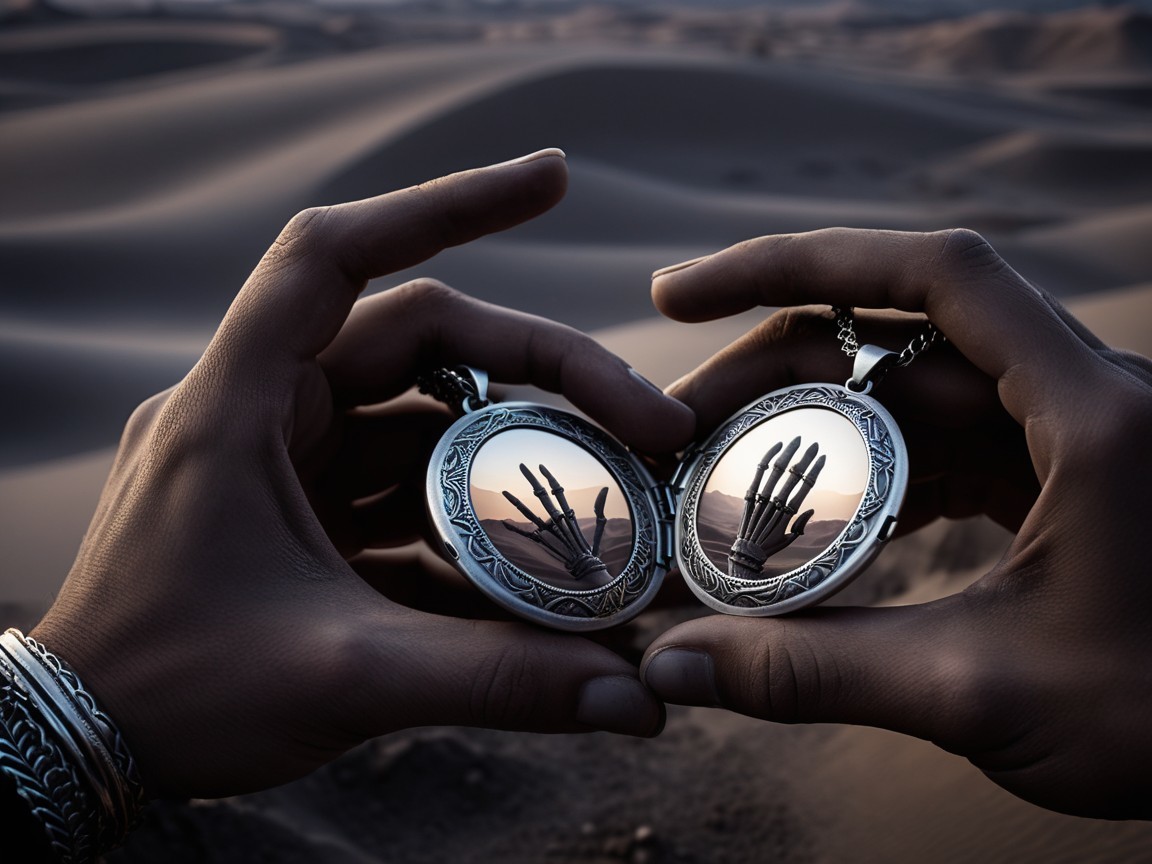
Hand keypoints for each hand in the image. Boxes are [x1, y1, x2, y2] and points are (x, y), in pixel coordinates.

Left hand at [29, 150, 694, 798]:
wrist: (86, 748)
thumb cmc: (172, 693)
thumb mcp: (340, 677)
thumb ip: (492, 681)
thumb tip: (633, 700)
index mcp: (237, 408)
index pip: (334, 255)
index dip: (444, 203)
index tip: (551, 181)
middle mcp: (261, 414)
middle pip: (419, 342)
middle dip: (539, 371)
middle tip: (643, 419)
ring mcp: (283, 464)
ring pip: (421, 417)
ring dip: (511, 450)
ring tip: (611, 489)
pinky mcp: (302, 515)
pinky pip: (404, 489)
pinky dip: (469, 515)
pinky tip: (533, 561)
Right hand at [641, 228, 1151, 817]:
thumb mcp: (985, 694)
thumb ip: (820, 673)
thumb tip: (675, 667)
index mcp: (1088, 415)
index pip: (934, 275)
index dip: (803, 260)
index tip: (690, 290)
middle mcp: (1080, 400)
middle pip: (894, 340)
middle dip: (773, 374)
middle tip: (676, 425)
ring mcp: (1069, 438)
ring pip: (910, 396)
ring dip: (813, 430)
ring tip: (720, 476)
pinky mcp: (1061, 479)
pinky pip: (941, 447)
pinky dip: (864, 475)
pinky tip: (809, 522)